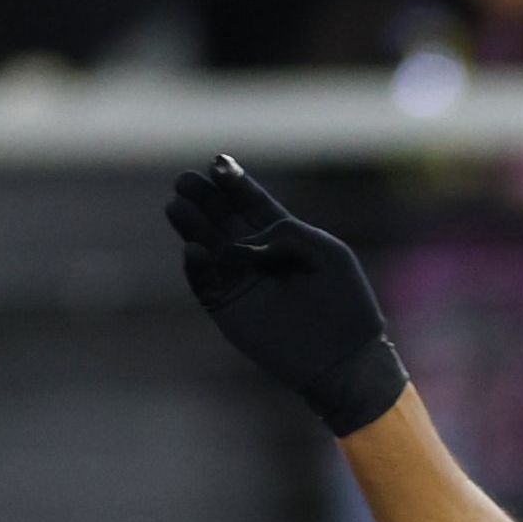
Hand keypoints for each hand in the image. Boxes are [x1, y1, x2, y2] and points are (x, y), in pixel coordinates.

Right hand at [166, 156, 410, 438]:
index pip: (251, 203)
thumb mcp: (327, 253)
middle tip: (185, 180)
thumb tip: (248, 239)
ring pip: (207, 247)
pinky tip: (195, 250)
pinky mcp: (229, 311)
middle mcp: (256, 256)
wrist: (344, 358)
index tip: (218, 163)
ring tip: (177, 204)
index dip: (233, 182)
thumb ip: (290, 233)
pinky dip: (198, 268)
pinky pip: (205, 286)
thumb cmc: (346, 303)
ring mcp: (240, 283)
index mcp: (283, 237)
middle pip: (222, 219)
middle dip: (204, 198)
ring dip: (191, 226)